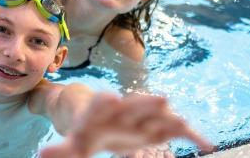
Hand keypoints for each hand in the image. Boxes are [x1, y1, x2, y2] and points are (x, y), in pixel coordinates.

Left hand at [40, 93, 212, 157]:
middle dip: (145, 103)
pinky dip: (189, 136)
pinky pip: (174, 131)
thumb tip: (41, 155)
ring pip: (156, 114)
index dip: (104, 103)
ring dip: (169, 116)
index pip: (98, 105)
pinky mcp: (156, 129)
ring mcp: (142, 119)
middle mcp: (122, 111)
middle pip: (133, 105)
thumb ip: (61, 150)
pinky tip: (207, 144)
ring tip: (182, 120)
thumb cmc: (86, 130)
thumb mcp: (73, 143)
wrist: (103, 117)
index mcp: (98, 113)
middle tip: (161, 99)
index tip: (111, 98)